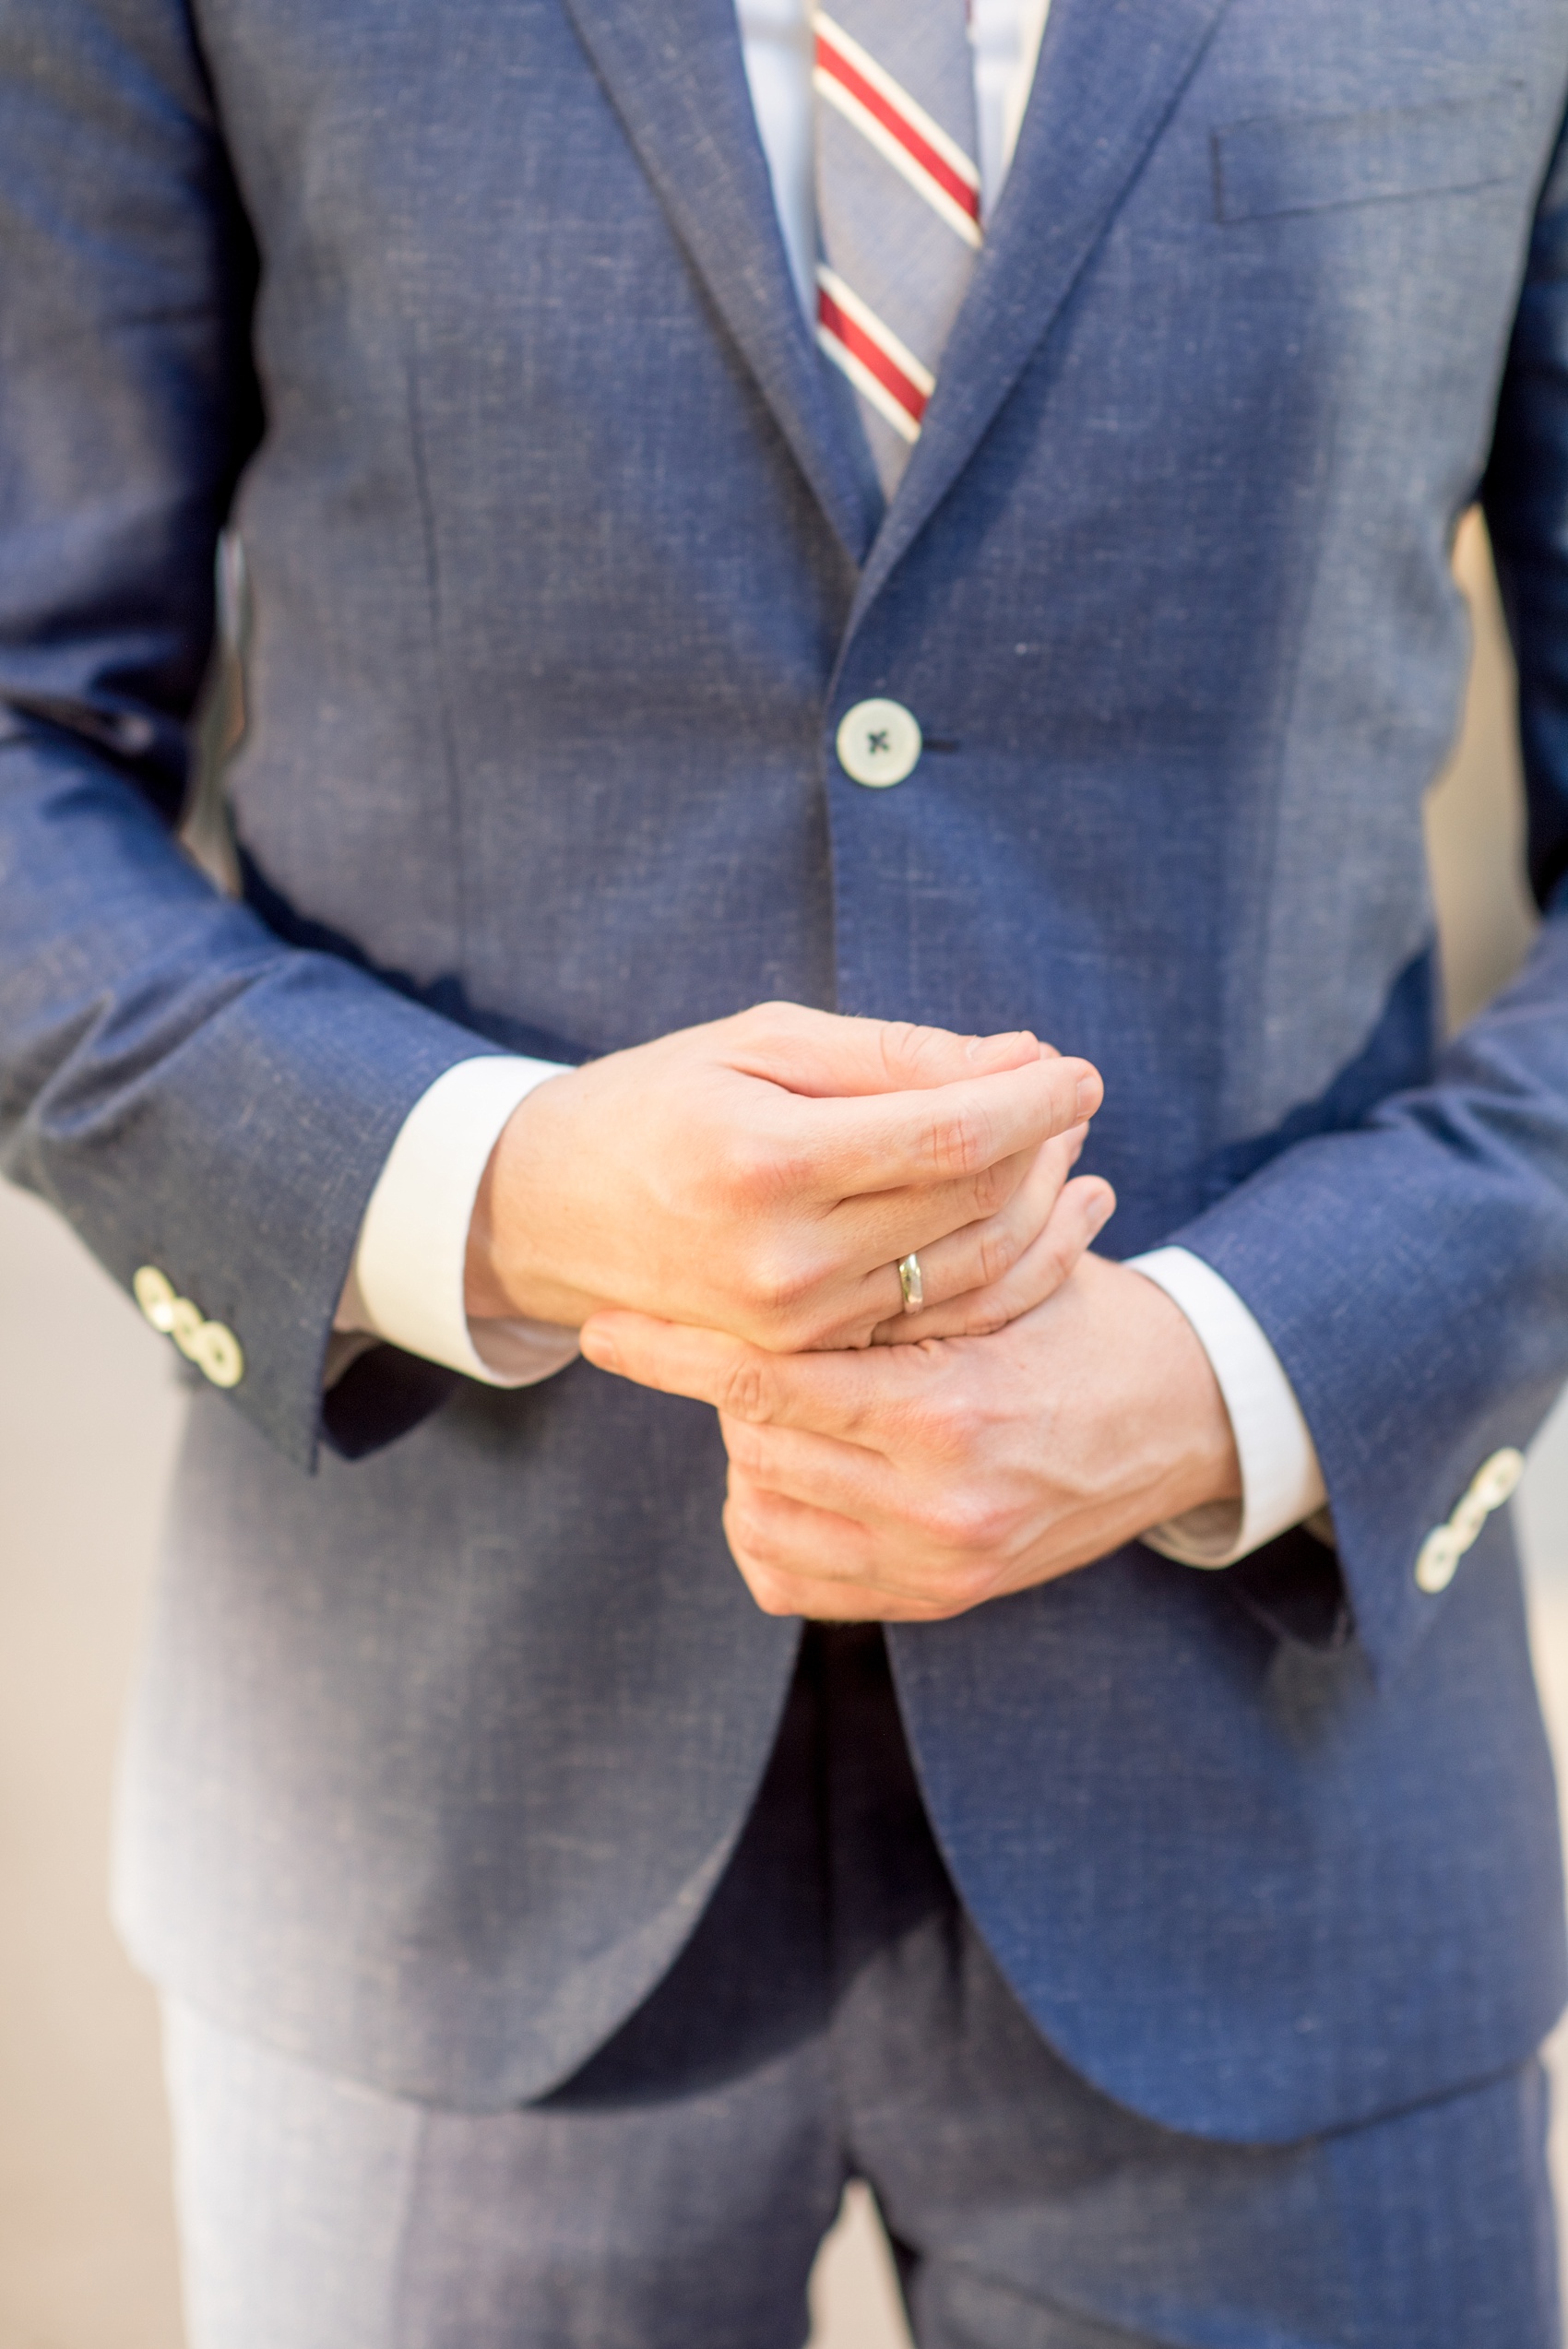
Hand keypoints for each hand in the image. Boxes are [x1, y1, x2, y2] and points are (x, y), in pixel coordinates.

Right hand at [465, 1002, 1100, 1352]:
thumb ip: (890, 1055)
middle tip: (1069, 1094)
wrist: (556, 1213)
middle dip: (1043, 1143)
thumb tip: (1018, 1056)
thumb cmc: (659, 1099)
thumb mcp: (757, 1043)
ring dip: (1037, 1204)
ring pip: (972, 1267)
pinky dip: (1001, 1263)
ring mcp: (800, 1323)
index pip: (948, 1133)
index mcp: (767, 1160)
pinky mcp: (810, 1356)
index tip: (1079, 1066)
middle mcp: (786, 1258)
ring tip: (1064, 1147)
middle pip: (972, 1202)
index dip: (1032, 1099)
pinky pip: (937, 1313)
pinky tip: (1036, 1216)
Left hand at [578, 1253, 1242, 1620]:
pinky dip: (770, 1518)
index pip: (767, 1382)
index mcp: (947, 1411)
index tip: (603, 1326)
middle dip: (736, 1380)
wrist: (1185, 1416)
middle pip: (752, 1442)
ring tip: (789, 1396)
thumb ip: (897, 1260)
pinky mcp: (937, 1600)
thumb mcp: (1004, 1266)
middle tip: (746, 1331)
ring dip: (752, 1447)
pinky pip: (789, 1576)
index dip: (674, 1350)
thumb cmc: (1082, 1315)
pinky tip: (799, 1466)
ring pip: (757, 1509)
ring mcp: (938, 1568)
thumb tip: (768, 1217)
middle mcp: (937, 1507)